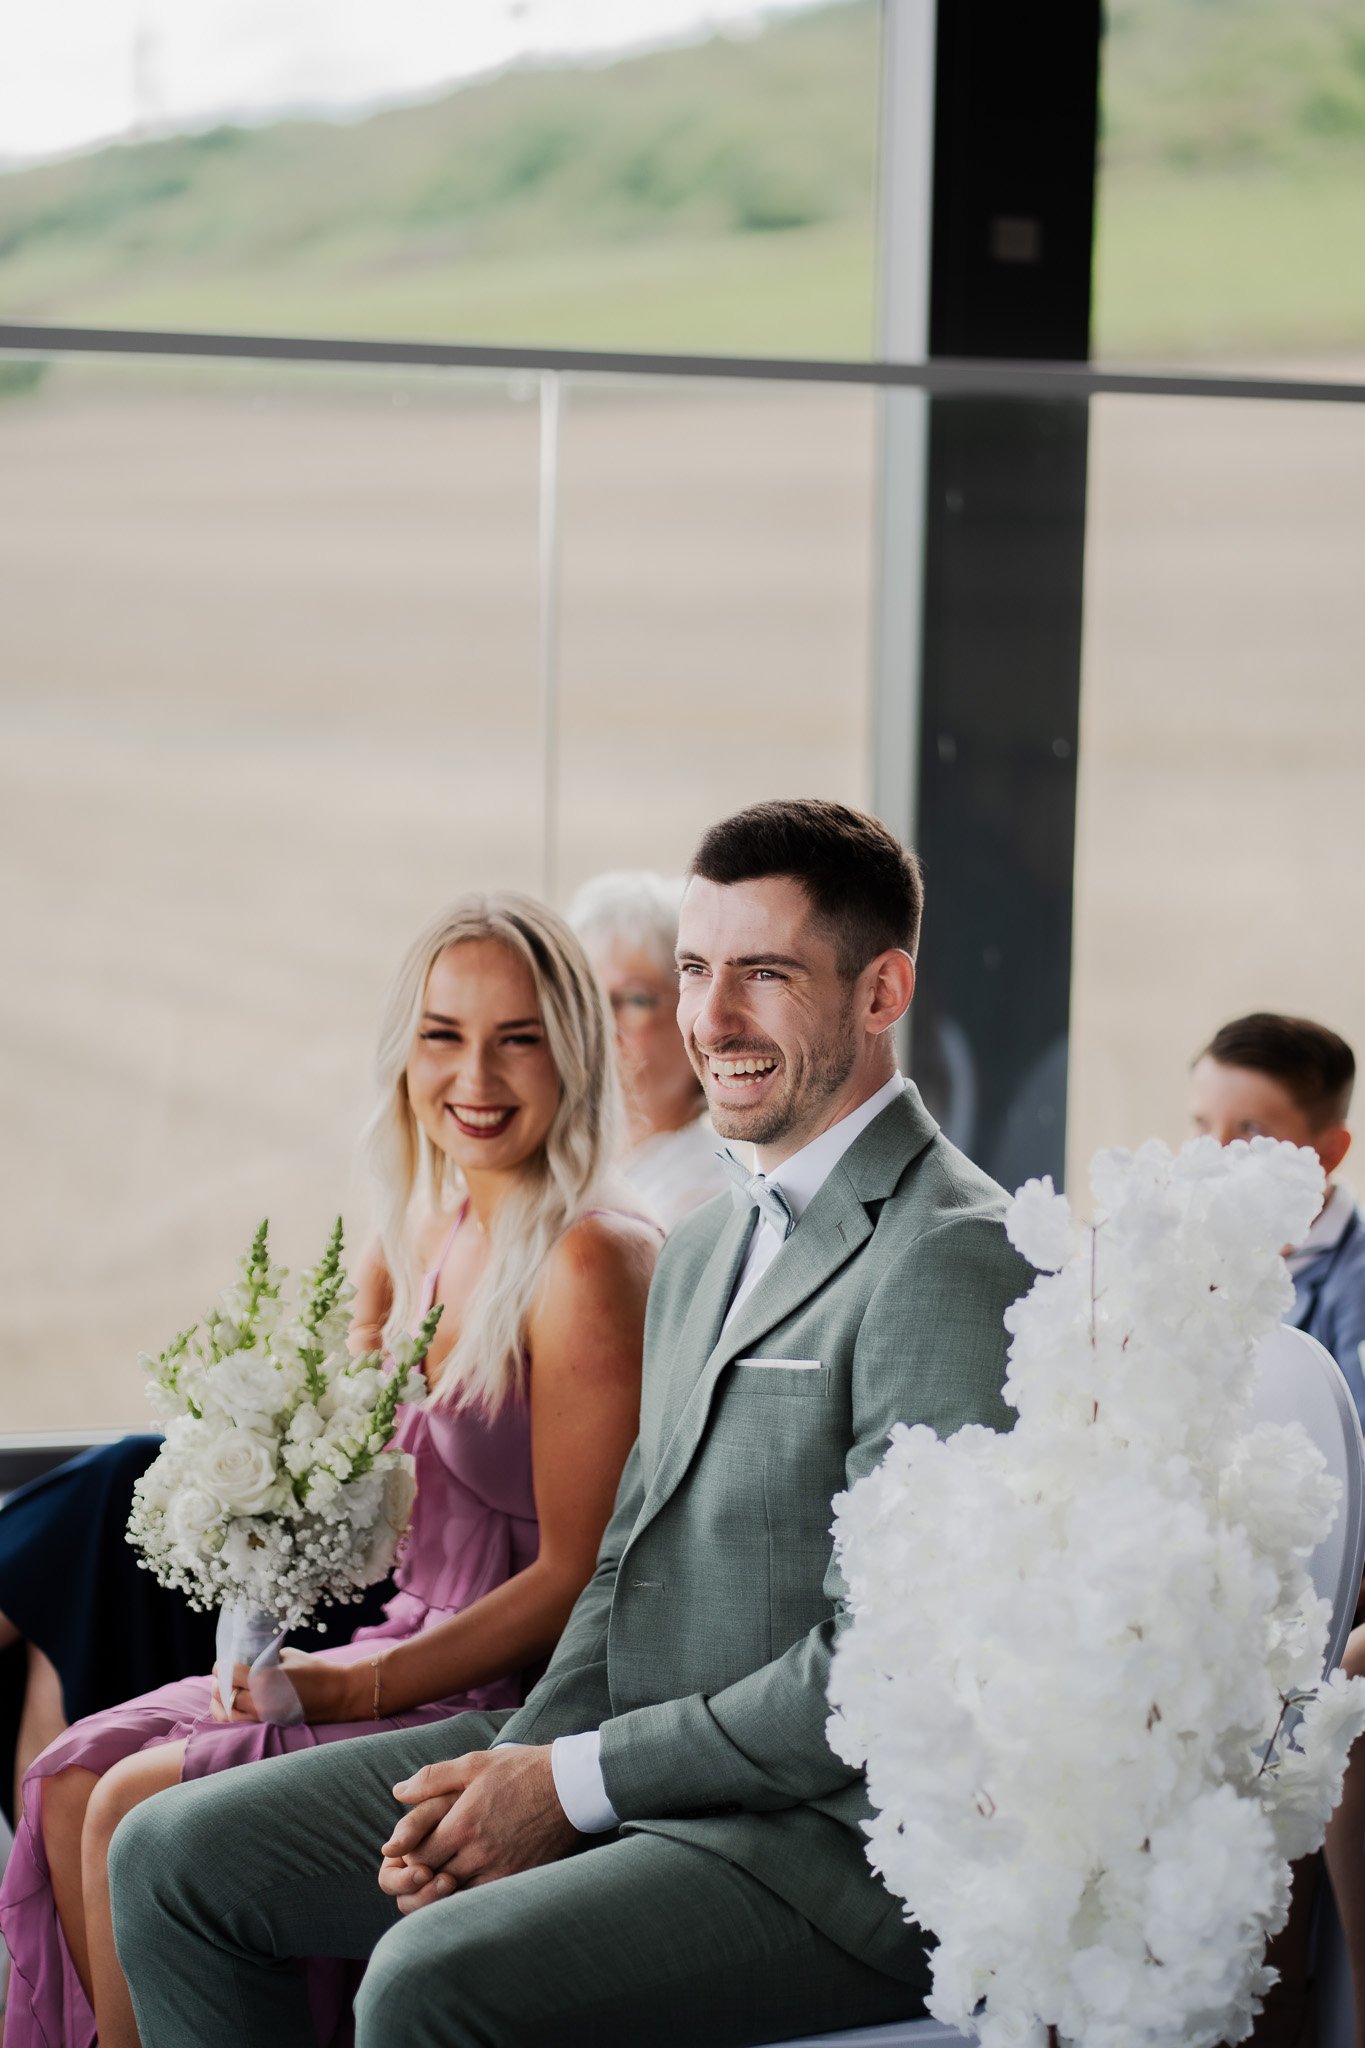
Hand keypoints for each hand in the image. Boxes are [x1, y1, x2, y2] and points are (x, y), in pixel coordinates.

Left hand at [209, 1650, 366, 1724]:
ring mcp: (264, 1717)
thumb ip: (263, 1659)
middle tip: (220, 1677)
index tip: (222, 1663)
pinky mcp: (270, 1726)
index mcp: (264, 1678)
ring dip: (221, 1702)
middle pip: (224, 1694)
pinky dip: (232, 1715)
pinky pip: (241, 1723)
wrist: (338, 1695)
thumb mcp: (287, 1656)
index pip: (229, 1673)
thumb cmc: (315, 1670)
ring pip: (228, 1714)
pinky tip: (233, 1706)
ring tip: (222, 1693)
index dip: (221, 1667)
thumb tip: (245, 1661)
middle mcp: (260, 1701)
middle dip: (218, 1684)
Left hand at [377, 1747, 578, 1912]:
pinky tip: (468, 1884)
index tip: (413, 1847)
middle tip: (423, 1866)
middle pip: (432, 1882)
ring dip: (443, 1891)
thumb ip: (433, 1778)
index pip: (416, 1857)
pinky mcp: (518, 1880)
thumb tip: (399, 1792)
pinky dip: (468, 1898)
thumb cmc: (520, 1771)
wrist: (570, 1786)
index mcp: (462, 1825)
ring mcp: (499, 1871)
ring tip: (443, 1875)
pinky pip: (482, 1901)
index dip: (408, 1855)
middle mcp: (478, 1854)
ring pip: (455, 1898)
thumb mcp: (474, 1763)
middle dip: (420, 1876)